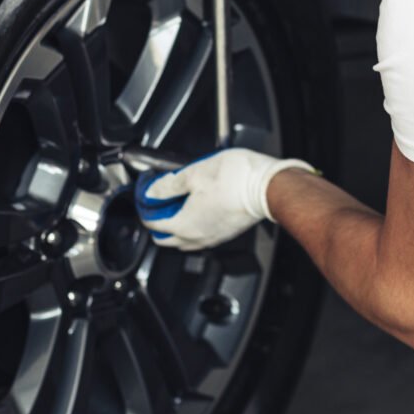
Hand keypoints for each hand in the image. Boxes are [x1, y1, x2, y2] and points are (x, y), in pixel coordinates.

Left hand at [135, 148, 318, 249]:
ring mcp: (213, 238)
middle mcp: (197, 237)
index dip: (145, 208)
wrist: (268, 187)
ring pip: (183, 241)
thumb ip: (168, 184)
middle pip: (165, 239)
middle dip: (157, 222)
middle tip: (159, 201)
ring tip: (177, 204)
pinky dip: (192, 227)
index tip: (147, 194)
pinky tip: (198, 208)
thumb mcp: (194, 173)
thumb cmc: (236, 179)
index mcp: (184, 224)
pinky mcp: (226, 234)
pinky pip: (200, 237)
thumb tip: (152, 191)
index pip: (152, 224)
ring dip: (175, 227)